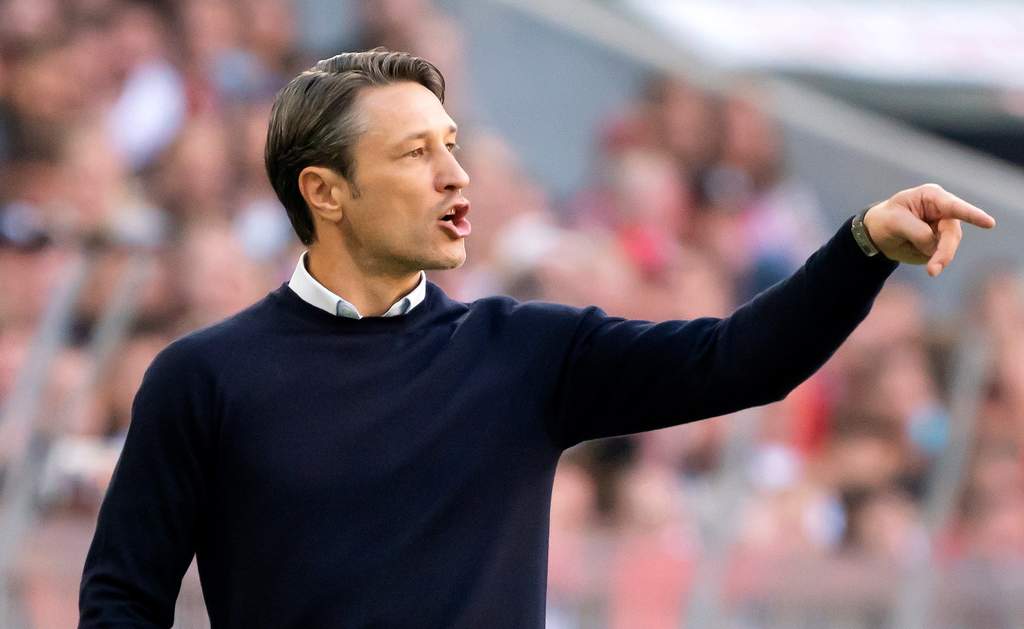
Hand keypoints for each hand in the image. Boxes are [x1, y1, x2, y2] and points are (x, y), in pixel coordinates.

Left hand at [863, 183, 995, 276]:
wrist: (878, 235)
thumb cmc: (886, 220)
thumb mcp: (895, 222)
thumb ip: (917, 231)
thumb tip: (934, 245)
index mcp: (932, 197)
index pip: (953, 207)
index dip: (972, 215)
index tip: (989, 223)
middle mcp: (943, 212)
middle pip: (952, 233)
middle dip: (945, 252)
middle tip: (933, 270)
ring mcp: (944, 229)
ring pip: (949, 247)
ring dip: (939, 259)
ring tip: (929, 269)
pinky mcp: (941, 244)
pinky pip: (941, 256)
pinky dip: (933, 261)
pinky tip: (917, 253)